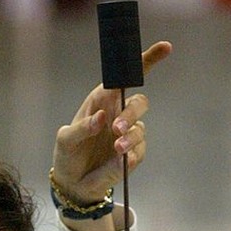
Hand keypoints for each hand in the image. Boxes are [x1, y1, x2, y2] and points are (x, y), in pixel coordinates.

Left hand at [50, 41, 170, 205]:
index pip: (126, 77)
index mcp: (103, 100)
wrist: (73, 182)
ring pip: (139, 129)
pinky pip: (139, 151)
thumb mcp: (66, 139)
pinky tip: (118, 161)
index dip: (146, 61)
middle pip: (138, 103)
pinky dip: (130, 155)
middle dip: (131, 114)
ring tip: (116, 149)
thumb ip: (82, 127)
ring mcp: (127, 134)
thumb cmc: (68, 153)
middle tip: (117, 129)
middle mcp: (118, 113)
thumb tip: (102, 117)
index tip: (165, 48)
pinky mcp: (133, 154)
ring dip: (129, 138)